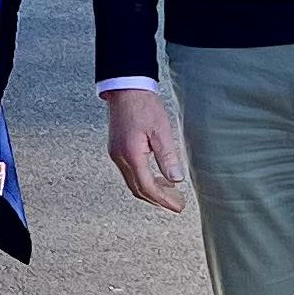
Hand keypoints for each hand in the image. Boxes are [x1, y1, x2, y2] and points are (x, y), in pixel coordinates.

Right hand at [104, 86, 188, 213]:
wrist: (125, 88)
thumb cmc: (143, 105)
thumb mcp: (161, 131)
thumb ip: (168, 157)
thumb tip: (176, 180)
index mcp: (131, 154)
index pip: (147, 187)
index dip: (163, 200)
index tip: (178, 206)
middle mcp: (120, 157)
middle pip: (138, 189)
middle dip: (157, 200)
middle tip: (176, 204)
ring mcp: (116, 154)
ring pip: (132, 182)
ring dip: (150, 190)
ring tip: (170, 193)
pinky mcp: (117, 149)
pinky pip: (130, 172)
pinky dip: (143, 179)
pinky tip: (156, 177)